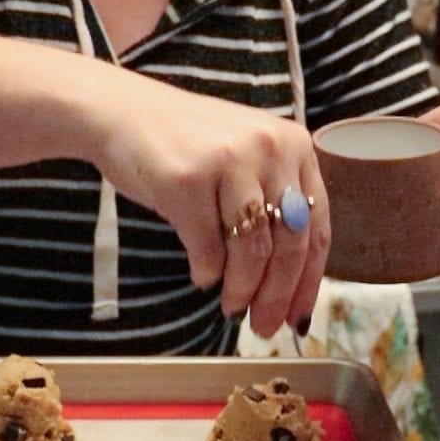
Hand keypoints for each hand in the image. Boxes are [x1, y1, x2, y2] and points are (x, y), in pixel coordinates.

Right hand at [92, 73, 329, 336]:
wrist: (123, 113)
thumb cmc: (186, 146)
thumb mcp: (245, 161)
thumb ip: (273, 203)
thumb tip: (288, 285)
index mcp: (294, 146)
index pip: (317, 227)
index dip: (309, 281)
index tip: (298, 317)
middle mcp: (269, 149)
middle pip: (289, 244)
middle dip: (277, 296)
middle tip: (264, 327)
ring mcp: (228, 163)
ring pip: (253, 250)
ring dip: (242, 289)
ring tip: (230, 307)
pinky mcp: (187, 181)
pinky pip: (208, 247)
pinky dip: (207, 272)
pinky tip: (202, 276)